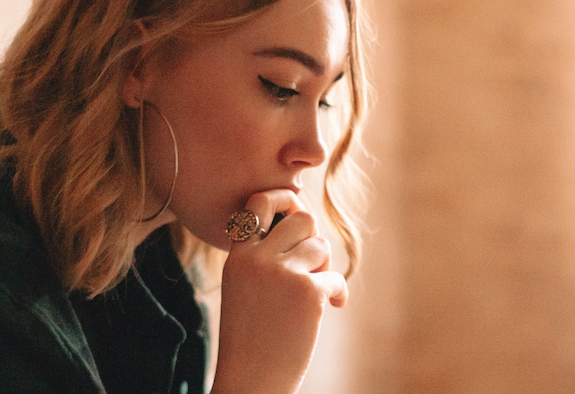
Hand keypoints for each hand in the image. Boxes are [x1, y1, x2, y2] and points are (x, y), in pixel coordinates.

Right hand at [210, 189, 348, 393]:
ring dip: (324, 268)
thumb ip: (264, 256)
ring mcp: (283, 273)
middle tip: (314, 267)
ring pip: (321, 246)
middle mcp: (257, 258)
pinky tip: (333, 307)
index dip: (285, 199)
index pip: (259, 202)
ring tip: (316, 294)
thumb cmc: (251, 338)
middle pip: (302, 218)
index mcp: (237, 255)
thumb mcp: (244, 287)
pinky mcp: (307, 292)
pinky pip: (334, 278)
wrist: (252, 379)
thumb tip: (304, 222)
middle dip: (313, 239)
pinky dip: (337, 293)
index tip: (296, 213)